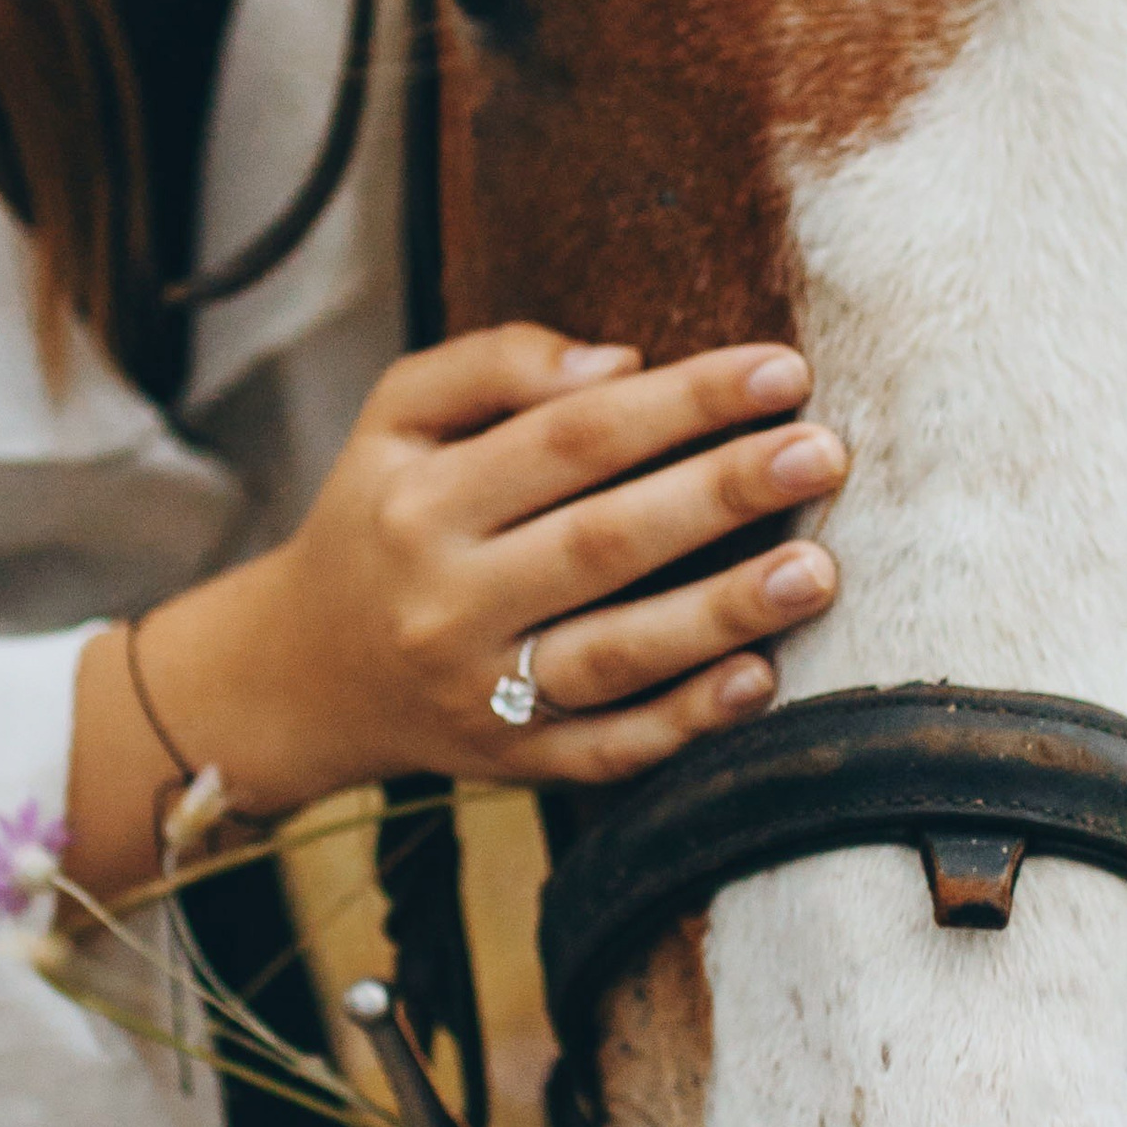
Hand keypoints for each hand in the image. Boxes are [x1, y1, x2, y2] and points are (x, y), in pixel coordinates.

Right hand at [71, 326, 845, 880]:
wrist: (302, 673)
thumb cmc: (379, 515)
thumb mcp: (397, 416)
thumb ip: (496, 364)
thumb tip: (620, 362)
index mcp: (423, 501)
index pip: (569, 437)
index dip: (681, 402)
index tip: (782, 372)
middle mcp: (448, 601)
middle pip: (602, 542)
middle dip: (722, 494)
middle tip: (824, 453)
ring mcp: (479, 693)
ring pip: (614, 656)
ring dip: (722, 613)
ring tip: (817, 570)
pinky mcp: (511, 764)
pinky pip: (607, 750)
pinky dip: (684, 722)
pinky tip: (759, 682)